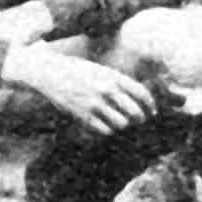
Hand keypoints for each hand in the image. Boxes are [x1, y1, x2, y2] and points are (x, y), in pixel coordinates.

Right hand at [1, 44, 156, 136]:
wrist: (50, 72)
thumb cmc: (79, 70)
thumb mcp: (103, 70)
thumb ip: (119, 82)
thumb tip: (138, 97)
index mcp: (114, 77)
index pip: (142, 93)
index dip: (150, 105)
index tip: (152, 111)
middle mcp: (107, 90)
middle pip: (135, 112)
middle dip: (140, 119)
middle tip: (140, 121)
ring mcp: (94, 103)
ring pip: (121, 123)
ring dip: (124, 126)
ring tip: (122, 124)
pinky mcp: (82, 115)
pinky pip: (104, 130)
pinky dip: (109, 130)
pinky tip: (107, 127)